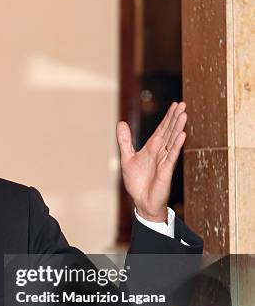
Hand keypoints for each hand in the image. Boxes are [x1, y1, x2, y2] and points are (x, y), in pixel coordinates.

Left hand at [117, 102, 186, 221]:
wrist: (142, 201)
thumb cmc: (137, 181)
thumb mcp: (127, 158)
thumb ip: (125, 141)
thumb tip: (121, 122)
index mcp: (152, 148)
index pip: (162, 129)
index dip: (168, 117)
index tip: (176, 105)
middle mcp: (160, 152)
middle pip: (169, 131)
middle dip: (175, 118)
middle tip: (183, 104)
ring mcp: (165, 160)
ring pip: (172, 141)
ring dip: (178, 128)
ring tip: (184, 114)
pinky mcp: (166, 170)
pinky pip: (172, 155)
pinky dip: (176, 145)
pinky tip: (182, 134)